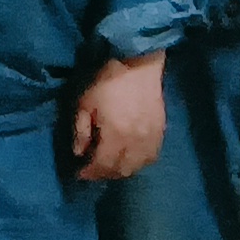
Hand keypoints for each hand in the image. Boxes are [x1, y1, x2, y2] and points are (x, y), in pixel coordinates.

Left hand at [69, 49, 170, 182]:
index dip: (89, 173)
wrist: (137, 64)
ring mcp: (151, 138)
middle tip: (91, 171)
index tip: (78, 173)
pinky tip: (129, 159)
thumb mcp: (84, 104)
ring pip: (138, 166)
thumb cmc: (106, 82)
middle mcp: (136, 142)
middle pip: (121, 170)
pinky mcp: (161, 131)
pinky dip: (138, 163)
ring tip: (109, 166)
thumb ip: (81, 131)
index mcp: (115, 136)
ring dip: (121, 171)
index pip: (102, 165)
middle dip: (104, 174)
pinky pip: (151, 157)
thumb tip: (78, 153)